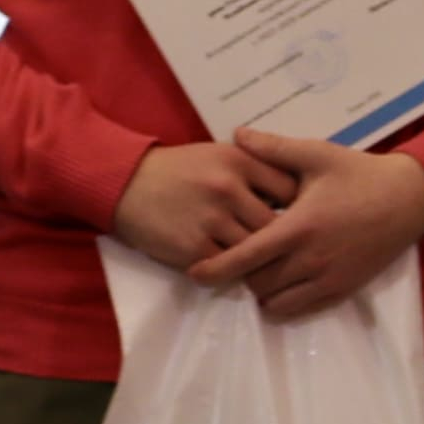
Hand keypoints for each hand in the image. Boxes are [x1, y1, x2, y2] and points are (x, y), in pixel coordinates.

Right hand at [112, 139, 293, 267]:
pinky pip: (227, 267)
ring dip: (256, 258)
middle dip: (280, 238)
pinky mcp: (193, 248)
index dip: (297, 206)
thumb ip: (255, 168)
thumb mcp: (219, 154)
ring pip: (253, 250)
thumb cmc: (178, 169)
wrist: (126, 184)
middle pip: (275, 225)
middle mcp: (228, 189)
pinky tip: (232, 266)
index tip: (296, 217)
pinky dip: (231, 269)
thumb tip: (295, 193)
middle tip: (282, 248)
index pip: (288, 189)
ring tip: (259, 262)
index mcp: (239, 161)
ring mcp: (211, 220)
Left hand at [197, 134, 423, 319]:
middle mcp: (312, 258)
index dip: (217, 269)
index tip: (195, 273)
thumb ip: (275, 148)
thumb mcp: (318, 154)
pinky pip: (302, 308)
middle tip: (236, 257)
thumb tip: (237, 134)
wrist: (409, 199)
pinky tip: (280, 285)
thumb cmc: (360, 174)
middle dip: (240, 275)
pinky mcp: (343, 289)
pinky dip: (284, 302)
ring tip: (259, 270)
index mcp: (300, 226)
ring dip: (262, 291)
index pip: (247, 256)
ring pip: (278, 301)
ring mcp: (329, 278)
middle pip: (258, 283)